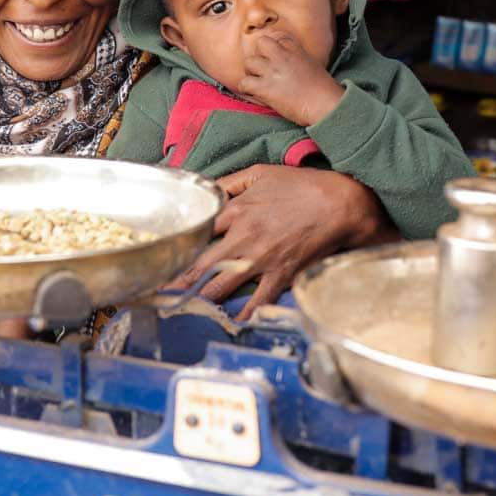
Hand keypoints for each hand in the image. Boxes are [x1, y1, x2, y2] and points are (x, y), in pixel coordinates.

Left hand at [169, 164, 395, 320]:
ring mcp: (260, 259)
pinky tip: (230, 321)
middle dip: (176, 281)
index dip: (176, 246)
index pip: (195, 232)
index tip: (161, 256)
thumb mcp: (261, 173)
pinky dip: (243, 313)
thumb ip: (229, 182)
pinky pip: (257, 299)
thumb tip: (207, 189)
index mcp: (235, 210)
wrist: (339, 203)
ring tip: (181, 310)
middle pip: (199, 264)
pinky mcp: (280, 274)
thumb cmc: (301, 186)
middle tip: (156, 294)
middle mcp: (242, 237)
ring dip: (200, 299)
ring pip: (221, 285)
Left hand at [237, 30, 345, 126]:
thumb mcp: (313, 65)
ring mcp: (273, 71)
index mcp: (296, 49)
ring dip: (251, 72)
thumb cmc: (323, 90)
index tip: (274, 56)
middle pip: (260, 42)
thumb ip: (298, 60)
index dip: (273, 47)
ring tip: (258, 82)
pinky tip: (254, 93)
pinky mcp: (265, 87)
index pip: (278, 36)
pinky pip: (243, 83)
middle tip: (263, 68)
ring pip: (249, 62)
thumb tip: (289, 67)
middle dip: (259, 54)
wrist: (325, 105)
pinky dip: (245, 89)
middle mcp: (282, 56)